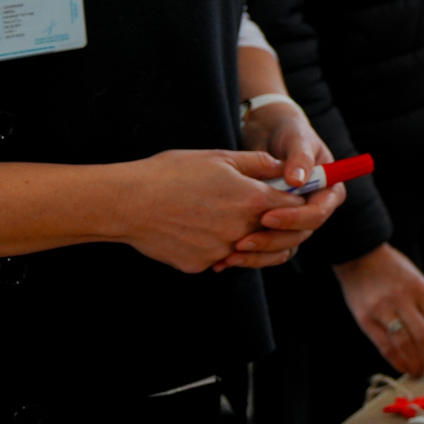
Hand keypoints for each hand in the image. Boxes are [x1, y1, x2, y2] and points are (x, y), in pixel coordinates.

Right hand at [112, 148, 328, 273]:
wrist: (126, 203)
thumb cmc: (171, 173)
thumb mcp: (220, 158)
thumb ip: (258, 164)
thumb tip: (283, 168)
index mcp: (252, 200)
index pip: (295, 207)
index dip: (298, 201)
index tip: (294, 197)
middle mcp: (241, 230)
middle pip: (278, 234)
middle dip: (279, 224)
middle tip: (269, 213)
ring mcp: (220, 251)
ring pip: (249, 250)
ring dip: (249, 238)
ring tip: (231, 219)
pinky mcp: (199, 265)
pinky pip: (220, 258)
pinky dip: (217, 247)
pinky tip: (200, 229)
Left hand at [220, 105, 340, 269]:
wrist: (269, 133)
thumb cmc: (289, 132)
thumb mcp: (297, 139)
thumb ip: (300, 158)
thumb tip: (298, 181)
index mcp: (329, 191)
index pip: (318, 213)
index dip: (294, 219)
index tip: (267, 216)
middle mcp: (314, 209)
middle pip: (300, 235)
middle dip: (271, 240)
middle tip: (242, 241)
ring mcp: (295, 220)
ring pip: (282, 247)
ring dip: (258, 254)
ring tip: (230, 254)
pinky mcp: (275, 227)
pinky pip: (266, 249)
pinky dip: (248, 255)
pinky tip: (223, 258)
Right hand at [335, 243, 423, 379]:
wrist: (360, 256)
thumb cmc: (394, 271)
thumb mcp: (418, 282)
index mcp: (422, 290)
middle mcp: (403, 300)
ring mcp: (383, 310)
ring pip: (404, 345)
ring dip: (417, 364)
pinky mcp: (365, 320)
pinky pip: (384, 346)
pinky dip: (397, 361)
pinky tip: (406, 369)